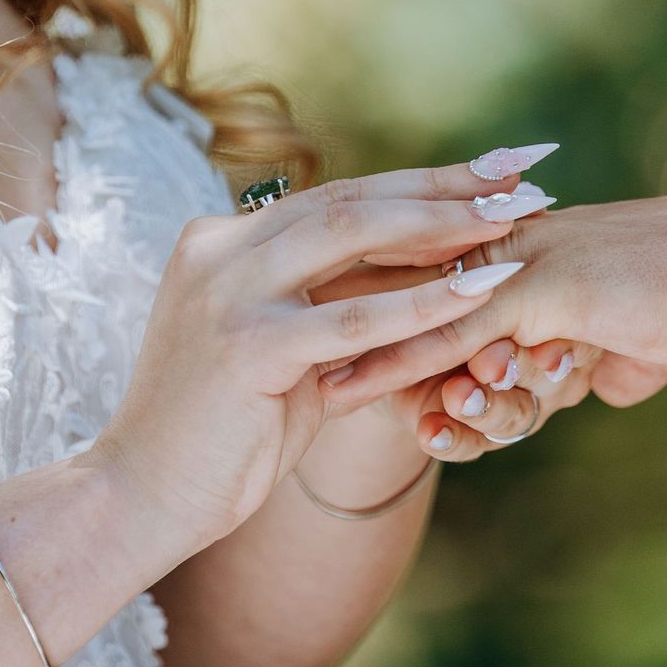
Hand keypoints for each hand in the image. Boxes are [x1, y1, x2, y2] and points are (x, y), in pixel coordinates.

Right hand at [91, 160, 524, 556]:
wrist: (143, 495)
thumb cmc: (224, 433)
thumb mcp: (284, 351)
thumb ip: (332, 307)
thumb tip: (423, 275)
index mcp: (225, 239)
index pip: (339, 197)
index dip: (421, 182)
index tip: (494, 170)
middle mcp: (221, 247)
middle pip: (352, 200)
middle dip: (444, 186)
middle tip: (524, 176)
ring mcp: (228, 289)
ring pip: (351, 235)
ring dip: (442, 225)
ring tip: (515, 219)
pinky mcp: (245, 342)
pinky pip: (352, 317)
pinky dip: (423, 302)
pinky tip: (483, 292)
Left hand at [317, 186, 666, 433]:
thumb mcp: (642, 336)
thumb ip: (605, 355)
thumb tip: (605, 379)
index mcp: (525, 248)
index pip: (432, 275)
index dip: (373, 306)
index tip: (314, 335)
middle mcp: (512, 244)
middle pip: (405, 286)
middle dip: (340, 327)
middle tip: (277, 365)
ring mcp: (523, 261)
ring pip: (421, 315)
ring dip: (368, 360)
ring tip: (319, 400)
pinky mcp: (542, 291)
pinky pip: (456, 335)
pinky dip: (405, 365)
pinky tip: (358, 392)